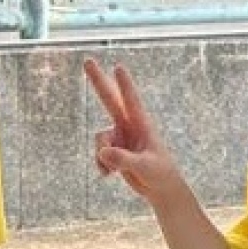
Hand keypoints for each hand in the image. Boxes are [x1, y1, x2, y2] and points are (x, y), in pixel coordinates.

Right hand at [84, 57, 183, 202]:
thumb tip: (103, 153)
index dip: (124, 85)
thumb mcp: (144, 167)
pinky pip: (98, 154)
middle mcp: (128, 126)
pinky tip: (110, 175)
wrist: (160, 188)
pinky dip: (101, 165)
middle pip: (109, 99)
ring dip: (102, 156)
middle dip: (98, 80)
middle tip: (88, 60)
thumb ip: (124, 159)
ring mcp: (119, 137)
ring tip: (115, 170)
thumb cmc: (160, 173)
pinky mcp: (113, 150)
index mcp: (142, 124)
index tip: (118, 66)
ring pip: (100, 140)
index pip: (131, 100)